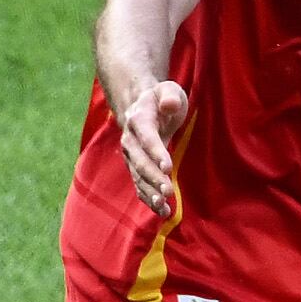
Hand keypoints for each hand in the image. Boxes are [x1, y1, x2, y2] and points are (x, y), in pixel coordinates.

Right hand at [114, 78, 189, 211]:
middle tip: (168, 191)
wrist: (140, 107)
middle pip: (140, 161)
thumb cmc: (160, 98)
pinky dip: (149, 199)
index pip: (146, 137)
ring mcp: (131, 156)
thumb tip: (170, 105)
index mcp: (139, 119)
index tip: (168, 167)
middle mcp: (130, 140)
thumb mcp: (169, 89)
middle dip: (153, 177)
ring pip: (138, 176)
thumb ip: (170, 96)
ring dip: (150, 192)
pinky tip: (162, 212)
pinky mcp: (135, 167)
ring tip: (163, 206)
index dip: (155, 152)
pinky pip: (140, 185)